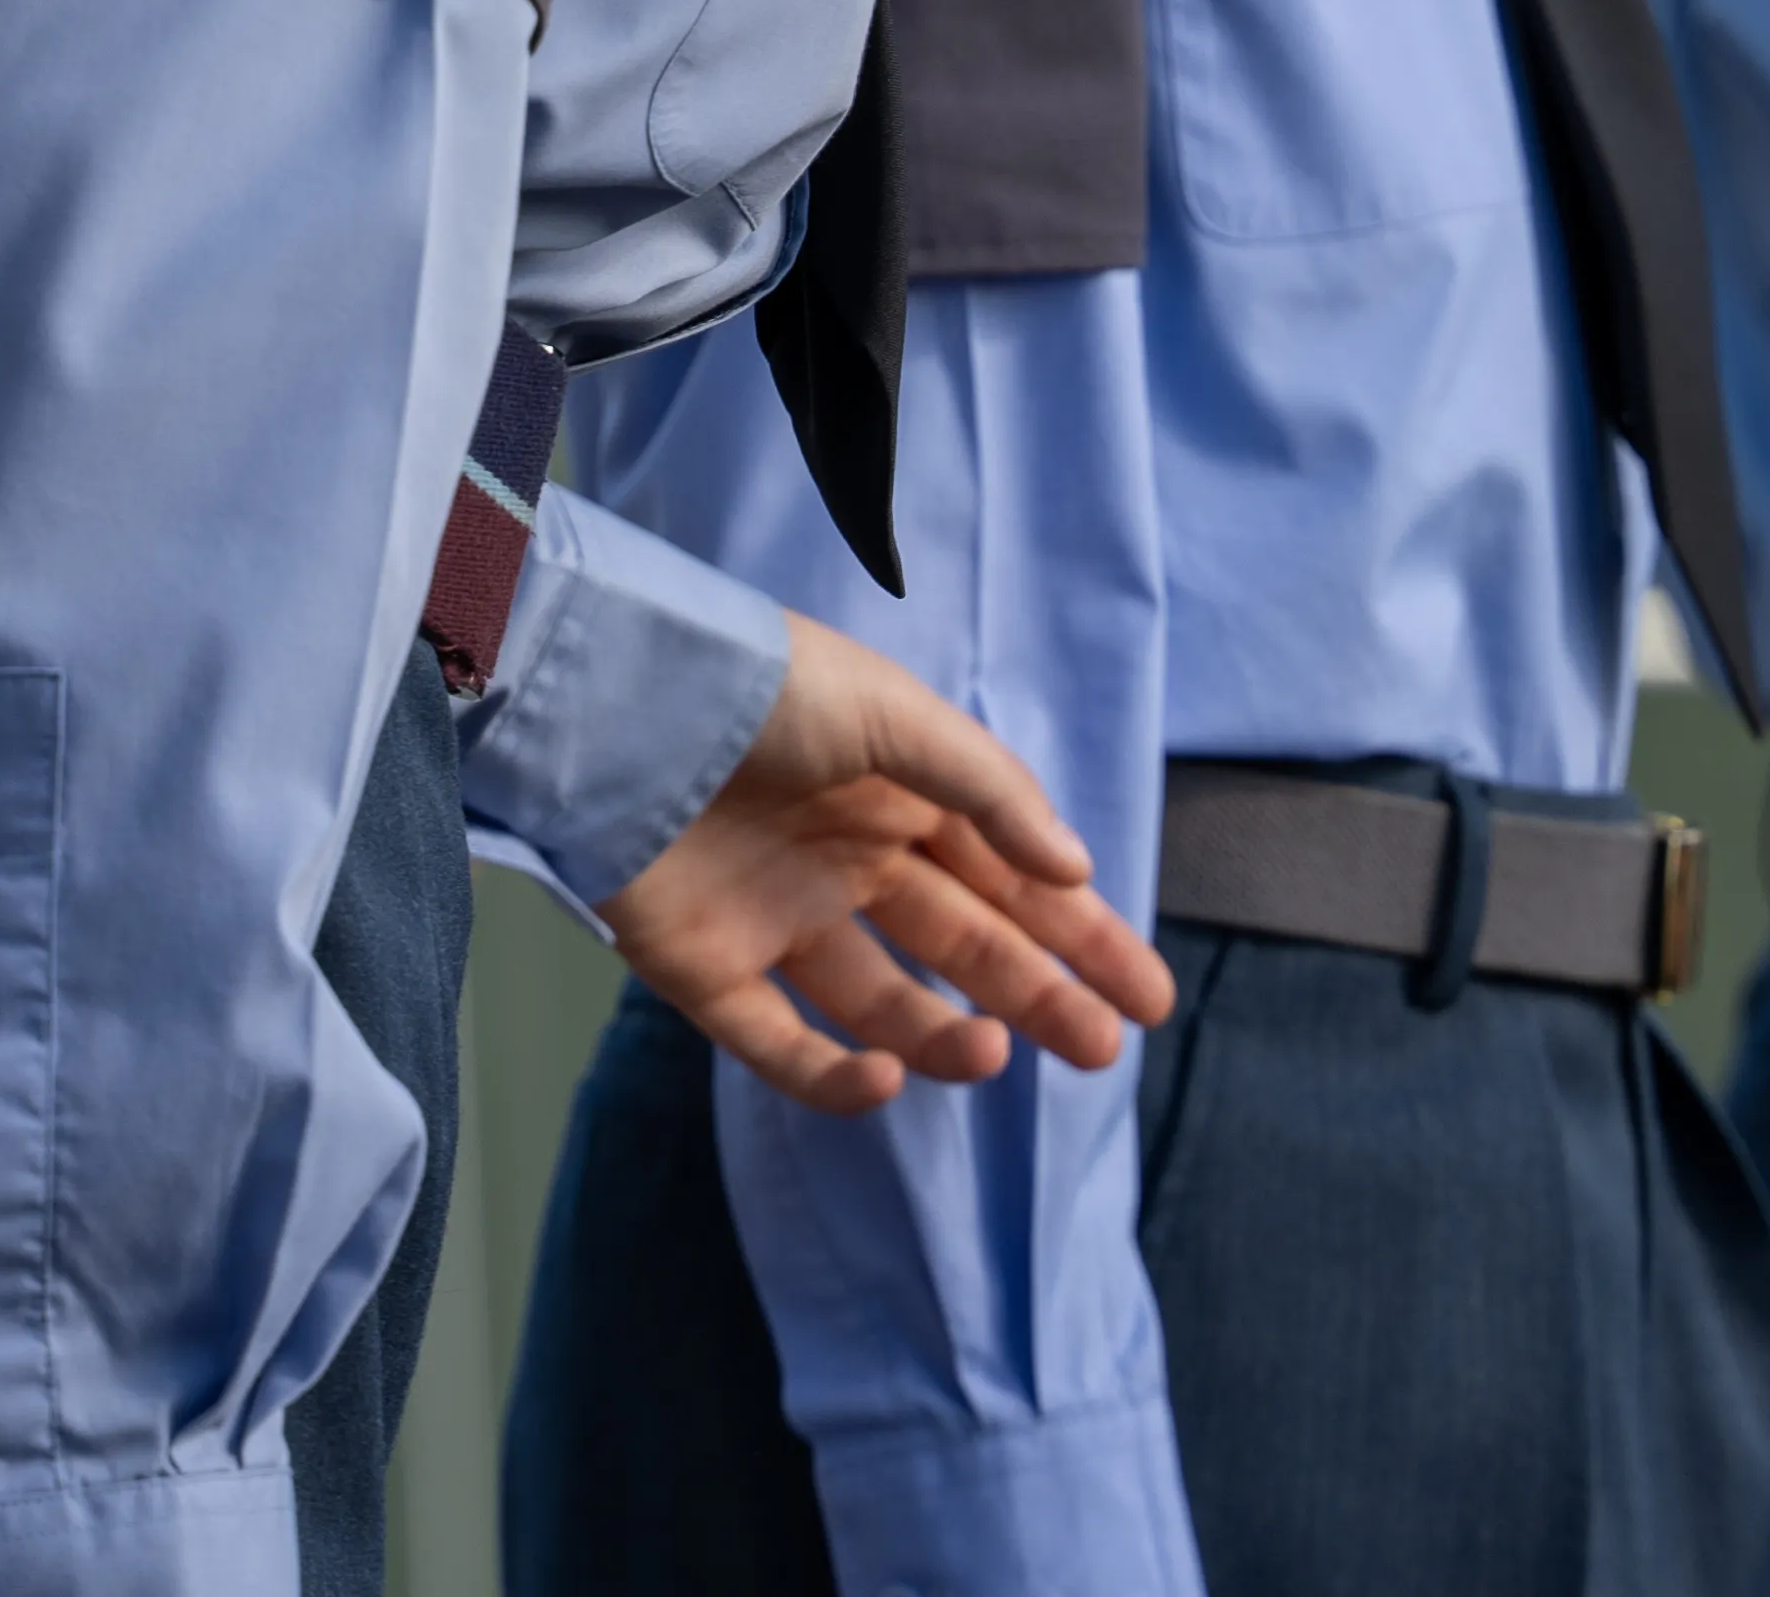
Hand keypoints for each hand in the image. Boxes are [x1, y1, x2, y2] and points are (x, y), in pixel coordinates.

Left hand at [594, 615, 1178, 1117]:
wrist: (622, 706)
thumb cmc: (764, 690)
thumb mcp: (896, 717)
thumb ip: (990, 793)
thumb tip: (1077, 870)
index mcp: (900, 801)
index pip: (1012, 882)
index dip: (1082, 939)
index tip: (1147, 999)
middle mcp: (848, 865)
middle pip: (965, 947)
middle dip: (1040, 998)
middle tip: (1105, 1050)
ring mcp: (778, 921)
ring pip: (884, 1003)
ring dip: (947, 1037)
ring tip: (994, 1056)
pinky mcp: (706, 972)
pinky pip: (780, 1042)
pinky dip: (834, 1075)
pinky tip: (888, 1078)